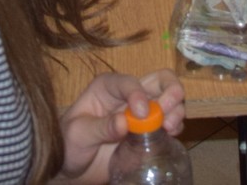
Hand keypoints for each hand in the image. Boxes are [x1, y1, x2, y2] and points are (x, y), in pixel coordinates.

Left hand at [57, 70, 185, 180]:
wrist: (74, 167)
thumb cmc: (70, 143)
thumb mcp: (78, 134)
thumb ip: (100, 127)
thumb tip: (124, 123)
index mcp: (108, 87)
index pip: (129, 82)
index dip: (138, 94)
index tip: (141, 114)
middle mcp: (129, 94)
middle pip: (161, 79)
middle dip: (171, 91)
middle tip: (169, 111)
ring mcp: (143, 112)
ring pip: (171, 99)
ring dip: (176, 110)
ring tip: (169, 127)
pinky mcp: (151, 130)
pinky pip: (171, 122)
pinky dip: (176, 126)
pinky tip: (170, 135)